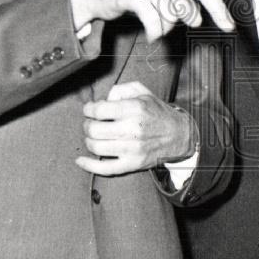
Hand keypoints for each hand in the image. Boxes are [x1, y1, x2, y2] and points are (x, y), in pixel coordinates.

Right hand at [70, 0, 233, 40]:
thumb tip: (198, 18)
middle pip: (185, 8)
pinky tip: (149, 33)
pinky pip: (154, 23)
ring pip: (170, 17)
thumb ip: (186, 3)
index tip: (229, 27)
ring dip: (162, 28)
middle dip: (179, 21)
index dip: (219, 9)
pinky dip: (153, 33)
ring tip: (152, 24)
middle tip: (166, 23)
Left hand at [76, 81, 193, 175]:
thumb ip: (121, 90)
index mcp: (135, 109)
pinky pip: (105, 168)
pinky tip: (80, 161)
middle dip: (87, 125)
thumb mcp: (143, 92)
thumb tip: (103, 99)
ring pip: (96, 147)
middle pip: (94, 130)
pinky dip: (89, 165)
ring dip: (89, 141)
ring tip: (93, 136)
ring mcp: (133, 149)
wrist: (179, 135)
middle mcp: (133, 129)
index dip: (89, 109)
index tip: (89, 110)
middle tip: (91, 123)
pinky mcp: (132, 164)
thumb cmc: (157, 112)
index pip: (99, 110)